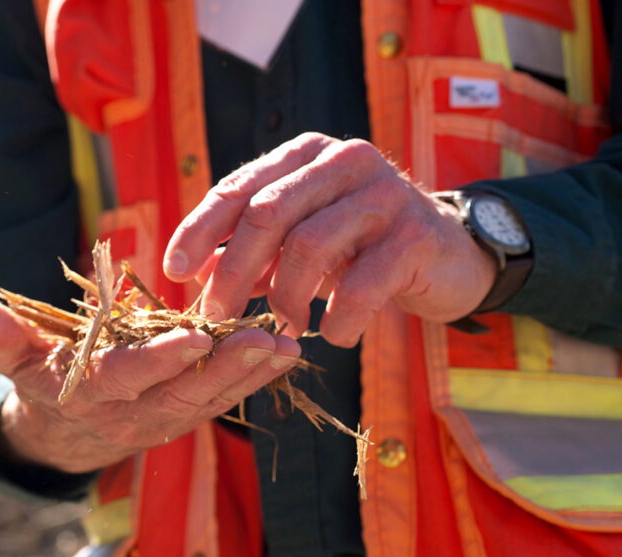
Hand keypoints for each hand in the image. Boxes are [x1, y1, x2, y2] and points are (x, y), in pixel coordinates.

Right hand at [0, 299, 300, 472]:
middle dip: (224, 367)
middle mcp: (131, 413)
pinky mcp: (188, 414)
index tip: (192, 338)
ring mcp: (165, 418)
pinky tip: (288, 353)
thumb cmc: (38, 375)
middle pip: (181, 391)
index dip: (156, 362)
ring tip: (288, 345)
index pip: (123, 378)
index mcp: (87, 392)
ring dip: (251, 374)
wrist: (66, 430)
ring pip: (212, 398)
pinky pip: (225, 399)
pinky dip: (256, 379)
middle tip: (264, 339)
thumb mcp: (10, 353)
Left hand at [162, 133, 496, 346]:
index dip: (200, 230)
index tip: (174, 271)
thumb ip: (251, 250)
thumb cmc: (360, 248)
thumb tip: (194, 274)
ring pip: (308, 246)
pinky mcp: (416, 236)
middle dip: (234, 271)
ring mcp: (383, 194)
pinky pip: (362, 285)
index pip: (239, 188)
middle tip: (218, 318)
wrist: (448, 256)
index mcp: (305, 156)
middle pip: (267, 213)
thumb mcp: (300, 243)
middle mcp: (342, 162)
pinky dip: (339, 319)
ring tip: (285, 328)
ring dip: (286, 299)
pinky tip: (336, 335)